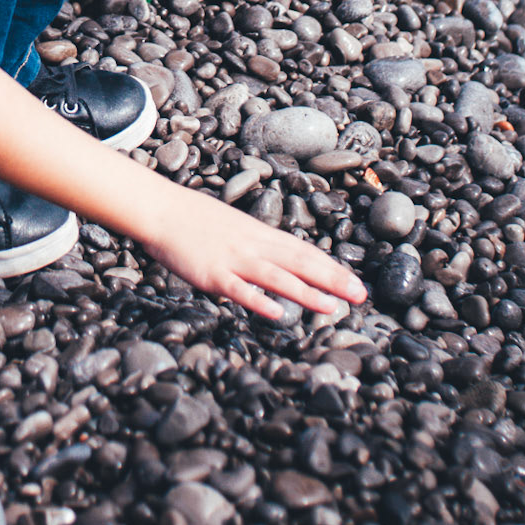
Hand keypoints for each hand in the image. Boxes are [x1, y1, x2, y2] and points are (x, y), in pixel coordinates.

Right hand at [143, 189, 365, 318]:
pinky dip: (258, 301)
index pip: (303, 251)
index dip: (331, 267)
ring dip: (306, 292)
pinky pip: (239, 290)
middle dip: (332, 279)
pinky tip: (278, 314)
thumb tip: (281, 261)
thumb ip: (258, 245)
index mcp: (260, 234)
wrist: (162, 209)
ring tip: (332, 306)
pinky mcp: (213, 274)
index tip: (356, 281)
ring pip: (276, 277)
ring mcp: (234, 259)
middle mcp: (253, 245)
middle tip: (361, 295)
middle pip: (299, 262)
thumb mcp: (235, 227)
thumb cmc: (196, 220)